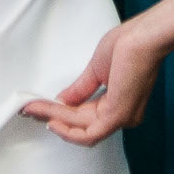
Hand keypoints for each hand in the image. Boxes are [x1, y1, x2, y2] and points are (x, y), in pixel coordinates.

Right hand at [23, 20, 166, 145]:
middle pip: (79, 123)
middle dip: (52, 115)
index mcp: (119, 105)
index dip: (60, 112)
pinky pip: (88, 134)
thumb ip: (79, 90)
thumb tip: (62, 102)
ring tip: (34, 109)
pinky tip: (52, 121)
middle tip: (30, 108)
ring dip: (55, 119)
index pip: (85, 116)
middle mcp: (123, 116)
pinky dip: (67, 131)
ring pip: (80, 128)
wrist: (143, 38)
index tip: (39, 106)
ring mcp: (121, 118)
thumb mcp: (96, 71)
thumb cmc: (129, 45)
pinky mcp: (117, 117)